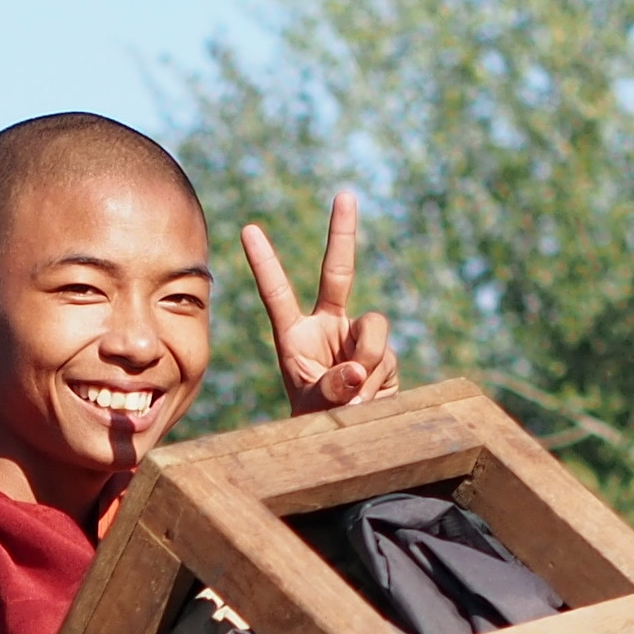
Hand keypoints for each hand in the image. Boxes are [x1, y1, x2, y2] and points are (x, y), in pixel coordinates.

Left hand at [242, 191, 397, 414]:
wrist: (349, 439)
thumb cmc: (315, 423)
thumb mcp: (312, 410)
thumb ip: (330, 390)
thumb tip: (355, 368)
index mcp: (294, 334)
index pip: (277, 293)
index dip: (265, 263)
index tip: (248, 229)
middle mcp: (327, 325)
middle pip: (338, 271)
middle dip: (342, 232)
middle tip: (344, 195)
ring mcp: (358, 335)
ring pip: (373, 328)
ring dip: (366, 361)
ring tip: (353, 395)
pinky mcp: (383, 352)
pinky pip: (386, 355)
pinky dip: (378, 380)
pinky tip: (369, 398)